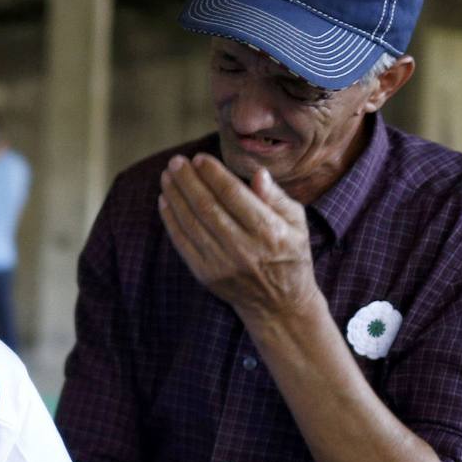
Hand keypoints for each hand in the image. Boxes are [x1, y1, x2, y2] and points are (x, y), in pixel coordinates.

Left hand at [158, 153, 319, 323]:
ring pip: (191, 223)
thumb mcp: (296, 223)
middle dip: (188, 180)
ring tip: (167, 176)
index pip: (234, 195)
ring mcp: (222, 263)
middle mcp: (243, 248)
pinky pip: (182, 243)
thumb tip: (257, 173)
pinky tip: (165, 201)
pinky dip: (171, 220)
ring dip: (175, 196)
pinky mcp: (205, 275)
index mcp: (268, 231)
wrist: (279, 303)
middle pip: (207, 206)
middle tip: (176, 161)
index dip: (213, 174)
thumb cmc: (289, 254)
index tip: (199, 157)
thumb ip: (276, 197)